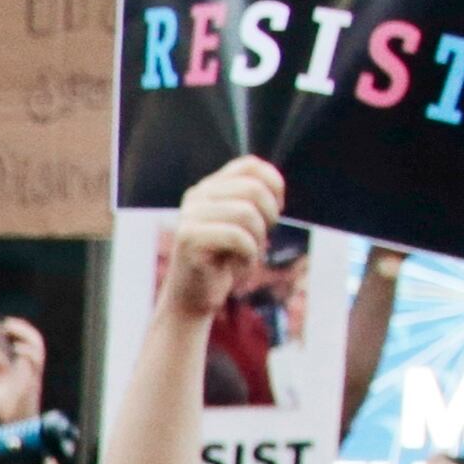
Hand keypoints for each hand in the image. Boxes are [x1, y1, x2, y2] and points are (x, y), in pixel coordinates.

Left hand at [0, 317, 45, 425]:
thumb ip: (1, 367)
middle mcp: (33, 369)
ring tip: (9, 334)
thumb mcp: (4, 382)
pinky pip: (33, 365)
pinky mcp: (30, 386)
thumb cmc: (11, 405)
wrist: (17, 426)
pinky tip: (13, 349)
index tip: (5, 323)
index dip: (21, 330)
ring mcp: (33, 377)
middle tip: (6, 323)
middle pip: (37, 342)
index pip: (31, 342)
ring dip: (25, 338)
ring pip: (38, 351)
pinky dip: (25, 354)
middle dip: (24, 329)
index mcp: (27, 367)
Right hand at [159, 156, 282, 323]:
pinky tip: (239, 269)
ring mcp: (189, 216)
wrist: (193, 299)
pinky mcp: (189, 238)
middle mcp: (196, 196)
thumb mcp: (241, 225)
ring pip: (247, 213)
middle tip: (263, 239)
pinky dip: (248, 257)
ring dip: (258, 240)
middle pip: (253, 189)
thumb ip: (251, 200)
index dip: (274, 184)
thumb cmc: (223, 262)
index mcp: (209, 187)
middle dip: (269, 216)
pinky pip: (238, 237)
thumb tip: (275, 185)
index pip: (249, 164)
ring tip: (249, 255)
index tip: (274, 212)